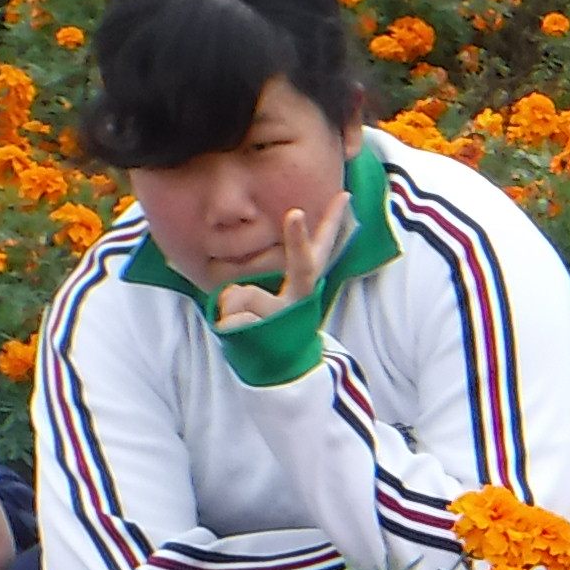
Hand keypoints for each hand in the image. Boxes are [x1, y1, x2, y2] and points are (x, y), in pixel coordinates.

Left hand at [213, 202, 340, 334]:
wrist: (281, 373)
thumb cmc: (271, 328)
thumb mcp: (268, 302)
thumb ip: (250, 290)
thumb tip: (232, 292)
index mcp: (303, 287)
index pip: (321, 250)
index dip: (334, 222)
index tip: (343, 196)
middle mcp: (299, 301)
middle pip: (303, 266)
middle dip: (299, 239)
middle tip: (296, 213)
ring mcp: (285, 320)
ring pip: (243, 295)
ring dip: (232, 307)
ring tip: (246, 325)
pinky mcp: (268, 337)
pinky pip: (231, 319)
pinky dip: (227, 326)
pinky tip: (242, 338)